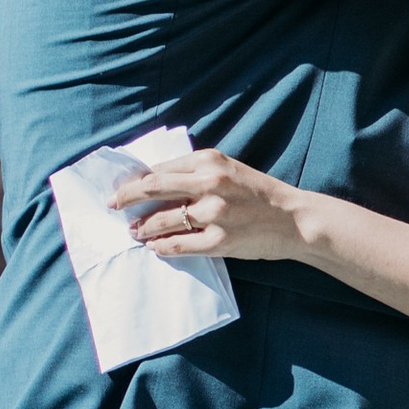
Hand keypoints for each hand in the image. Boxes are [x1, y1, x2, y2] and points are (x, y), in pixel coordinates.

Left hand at [111, 151, 307, 261]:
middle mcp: (210, 183)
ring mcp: (215, 213)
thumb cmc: (262, 195)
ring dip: (142, 227)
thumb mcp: (230, 171)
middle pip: (152, 188)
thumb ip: (197, 173)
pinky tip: (155, 247)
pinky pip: (178, 245)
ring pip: (161, 220)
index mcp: (210, 161)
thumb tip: (155, 183)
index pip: (161, 169)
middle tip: (112, 205)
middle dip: (126, 198)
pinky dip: (161, 247)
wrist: (296, 220)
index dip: (136, 180)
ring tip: (135, 232)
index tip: (123, 189)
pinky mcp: (220, 240)